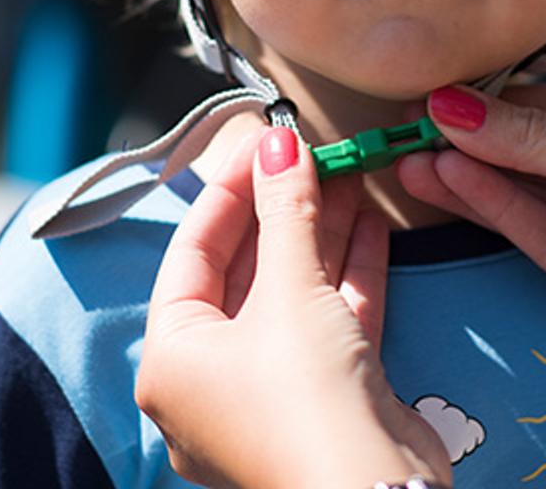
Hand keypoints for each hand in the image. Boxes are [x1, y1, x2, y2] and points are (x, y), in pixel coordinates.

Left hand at [139, 128, 450, 488]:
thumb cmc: (305, 405)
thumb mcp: (290, 291)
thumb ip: (288, 211)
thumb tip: (281, 143)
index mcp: (173, 359)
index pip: (194, 253)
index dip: (232, 189)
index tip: (266, 139)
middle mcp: (213, 380)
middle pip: (245, 272)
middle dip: (283, 208)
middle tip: (312, 152)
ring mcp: (272, 393)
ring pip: (293, 296)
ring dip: (322, 234)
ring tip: (350, 172)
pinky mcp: (326, 400)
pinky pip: (329, 325)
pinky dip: (349, 276)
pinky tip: (372, 224)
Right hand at [398, 84, 545, 385]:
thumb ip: (538, 138)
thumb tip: (457, 108)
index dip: (503, 100)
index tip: (443, 90)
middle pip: (542, 152)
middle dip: (478, 136)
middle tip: (410, 119)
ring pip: (533, 195)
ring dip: (473, 173)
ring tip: (411, 151)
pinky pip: (538, 235)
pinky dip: (494, 206)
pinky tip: (449, 178)